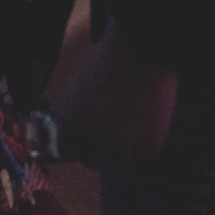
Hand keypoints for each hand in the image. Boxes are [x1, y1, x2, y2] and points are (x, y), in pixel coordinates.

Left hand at [50, 15, 176, 171]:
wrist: (139, 51)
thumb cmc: (106, 60)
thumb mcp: (78, 87)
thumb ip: (74, 112)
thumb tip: (76, 131)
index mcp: (70, 121)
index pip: (65, 151)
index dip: (75, 147)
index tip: (82, 145)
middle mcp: (92, 136)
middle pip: (91, 162)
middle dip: (99, 153)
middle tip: (110, 142)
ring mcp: (122, 142)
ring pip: (121, 163)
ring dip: (125, 152)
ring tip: (133, 135)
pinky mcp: (150, 141)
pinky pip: (146, 158)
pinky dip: (148, 148)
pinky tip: (150, 134)